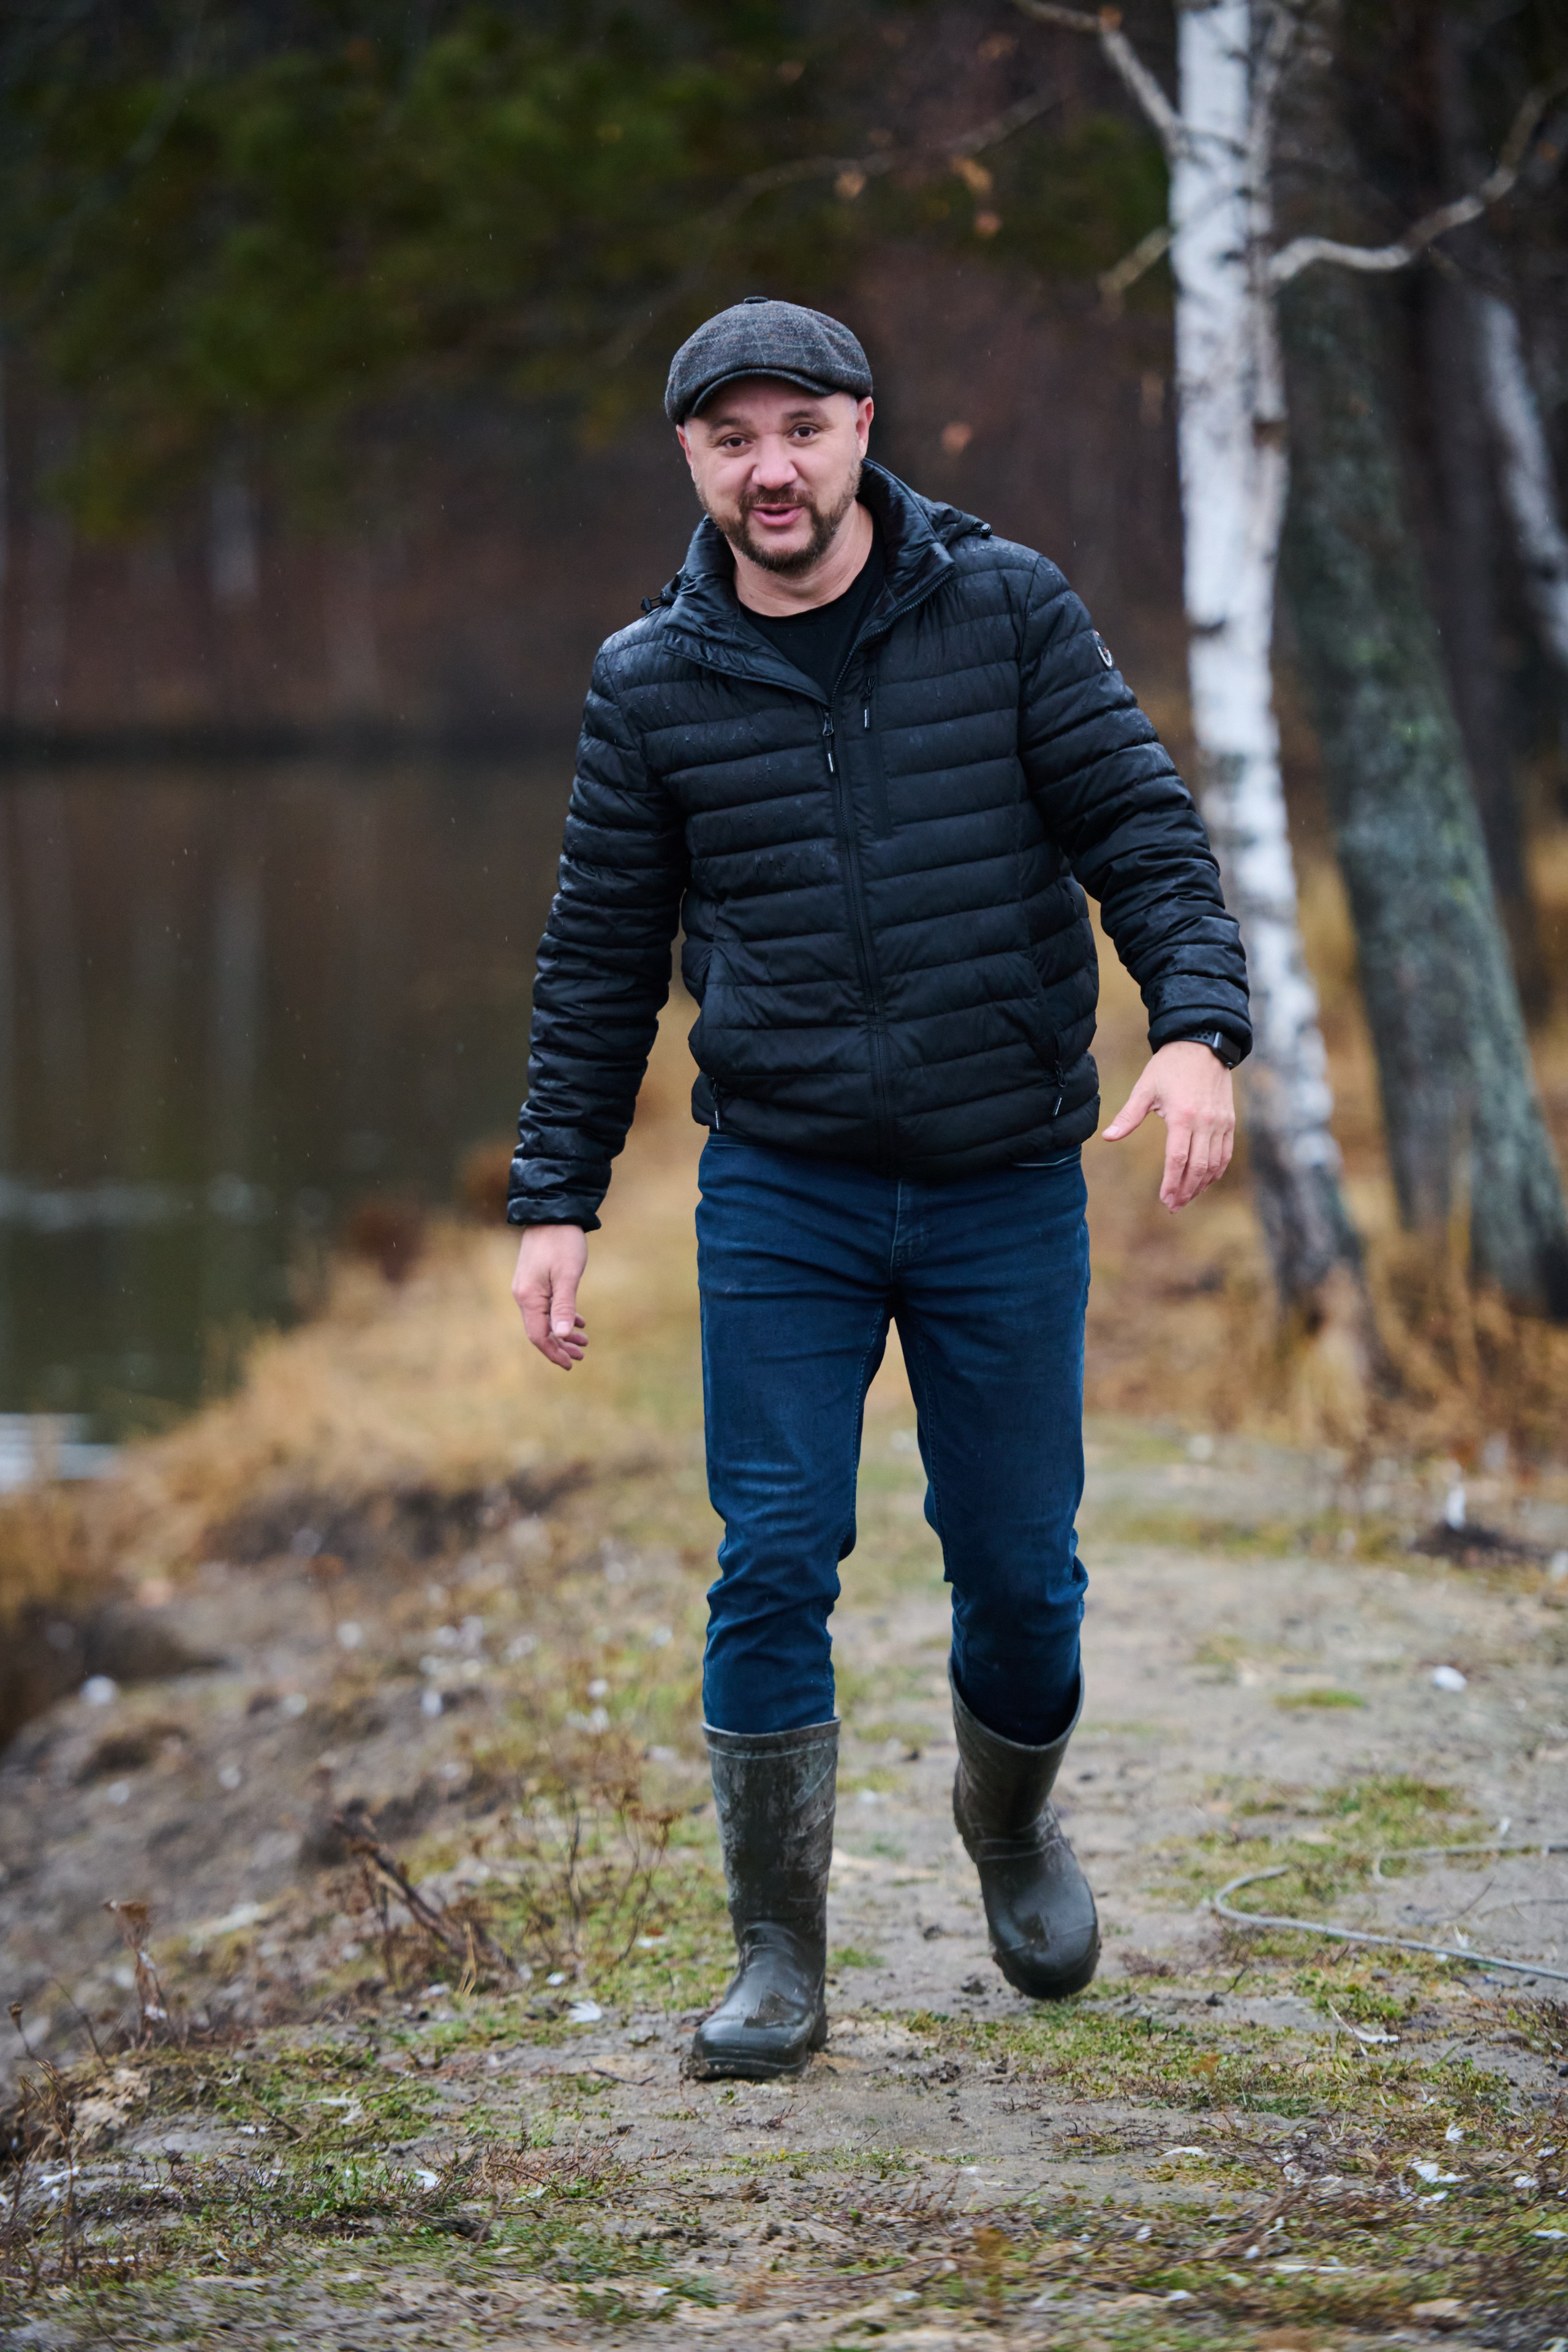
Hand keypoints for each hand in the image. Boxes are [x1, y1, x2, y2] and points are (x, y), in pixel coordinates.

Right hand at [512, 1224, 588, 1368]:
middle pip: (540, 1330)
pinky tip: (578, 1321)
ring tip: (584, 1341)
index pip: (538, 1335)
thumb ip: (564, 1307)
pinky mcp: (535, 1279)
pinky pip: (546, 1306)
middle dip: (560, 1346)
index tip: (571, 1365)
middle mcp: (524, 1295)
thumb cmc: (562, 1243)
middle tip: (581, 1356)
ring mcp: (528, 1287)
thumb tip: (561, 1337)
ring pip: (544, 1319)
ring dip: (563, 1332)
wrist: (552, 1211)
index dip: (554, 1352)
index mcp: (529, 1298)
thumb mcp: (567, 1276)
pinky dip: (561, 1316)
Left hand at [1102, 1040, 1235, 1212]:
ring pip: (1215, 1164)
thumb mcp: (1145, 1088)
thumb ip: (1128, 1116)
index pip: (1177, 1159)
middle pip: (1198, 1167)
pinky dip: (1216, 1171)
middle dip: (1186, 1191)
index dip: (1171, 1183)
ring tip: (1187, 1198)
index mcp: (1182, 1116)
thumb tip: (1107, 1137)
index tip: (1164, 1200)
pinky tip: (1205, 1181)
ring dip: (1202, 1185)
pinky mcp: (1229, 1121)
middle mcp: (1205, 1123)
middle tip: (1174, 1206)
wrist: (1204, 1044)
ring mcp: (1220, 1123)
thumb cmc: (1169, 1066)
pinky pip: (1225, 1153)